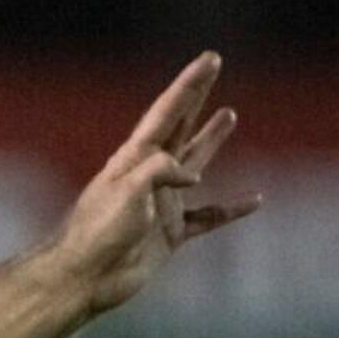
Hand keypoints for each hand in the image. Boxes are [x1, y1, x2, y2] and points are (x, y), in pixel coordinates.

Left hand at [42, 52, 263, 315]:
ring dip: (210, 140)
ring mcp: (161, 204)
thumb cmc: (98, 232)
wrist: (84, 278)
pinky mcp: (170, 234)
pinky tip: (254, 200)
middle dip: (197, 97)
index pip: (167, 112)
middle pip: (180, 127)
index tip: (210, 58)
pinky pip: (208, 218)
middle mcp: (149, 176)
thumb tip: (195, 176)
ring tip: (228, 115)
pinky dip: (230, 209)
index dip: (190, 84)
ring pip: (195, 165)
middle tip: (213, 67)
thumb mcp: (128, 189)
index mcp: (134, 159)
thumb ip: (161, 170)